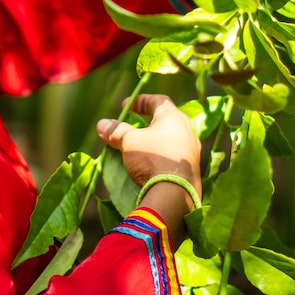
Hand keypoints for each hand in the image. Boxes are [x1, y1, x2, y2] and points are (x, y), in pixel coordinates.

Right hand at [96, 94, 200, 219]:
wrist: (174, 193)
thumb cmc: (152, 159)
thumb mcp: (129, 142)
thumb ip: (116, 131)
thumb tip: (102, 124)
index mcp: (174, 118)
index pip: (158, 101)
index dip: (140, 101)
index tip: (126, 106)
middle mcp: (187, 131)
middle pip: (166, 120)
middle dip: (147, 121)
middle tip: (133, 125)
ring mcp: (192, 151)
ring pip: (171, 139)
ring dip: (154, 140)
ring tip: (139, 146)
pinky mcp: (192, 169)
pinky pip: (174, 155)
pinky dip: (161, 154)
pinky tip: (151, 163)